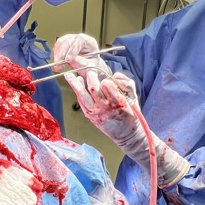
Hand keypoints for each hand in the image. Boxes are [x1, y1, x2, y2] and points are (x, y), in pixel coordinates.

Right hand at [52, 33, 111, 77]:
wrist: (89, 63)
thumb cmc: (92, 63)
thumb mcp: (91, 65)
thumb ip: (83, 62)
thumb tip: (73, 60)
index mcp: (89, 41)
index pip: (80, 40)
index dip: (73, 49)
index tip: (68, 60)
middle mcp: (79, 38)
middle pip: (68, 41)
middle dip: (62, 55)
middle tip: (60, 66)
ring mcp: (71, 39)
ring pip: (61, 42)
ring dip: (57, 55)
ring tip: (58, 66)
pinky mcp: (64, 42)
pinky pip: (57, 45)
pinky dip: (56, 54)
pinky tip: (57, 62)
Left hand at [65, 69, 188, 184]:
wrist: (127, 135)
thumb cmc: (131, 114)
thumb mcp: (134, 98)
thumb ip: (127, 83)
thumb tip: (115, 76)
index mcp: (118, 102)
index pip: (107, 85)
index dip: (105, 79)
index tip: (106, 79)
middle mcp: (105, 107)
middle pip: (93, 87)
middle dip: (90, 76)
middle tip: (88, 69)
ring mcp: (96, 112)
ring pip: (82, 94)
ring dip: (75, 83)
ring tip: (69, 74)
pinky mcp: (90, 116)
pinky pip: (81, 101)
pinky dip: (77, 91)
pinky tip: (75, 83)